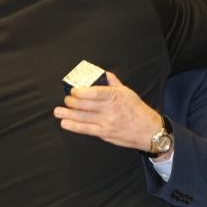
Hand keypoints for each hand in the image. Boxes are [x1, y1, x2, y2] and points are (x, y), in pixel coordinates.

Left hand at [53, 72, 167, 156]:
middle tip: (66, 100)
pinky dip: (74, 126)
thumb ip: (112, 81)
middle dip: (73, 102)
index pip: (96, 93)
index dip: (82, 92)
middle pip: (86, 105)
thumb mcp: (127, 91)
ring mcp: (107, 122)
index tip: (73, 90)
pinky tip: (65, 123)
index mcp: (115, 96)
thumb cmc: (136, 109)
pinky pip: (86, 129)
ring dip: (68, 114)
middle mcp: (110, 109)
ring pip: (84, 118)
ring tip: (58, 111)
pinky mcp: (104, 133)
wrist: (148, 130)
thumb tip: (100, 73)